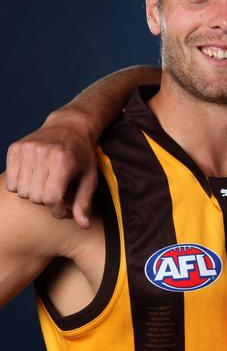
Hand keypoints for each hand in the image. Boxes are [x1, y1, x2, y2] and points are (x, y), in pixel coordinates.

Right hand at [5, 109, 97, 227]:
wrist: (69, 126)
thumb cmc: (82, 156)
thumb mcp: (89, 178)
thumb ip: (84, 202)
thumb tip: (85, 226)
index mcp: (63, 161)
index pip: (51, 199)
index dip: (58, 210)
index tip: (65, 208)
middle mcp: (43, 153)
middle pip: (35, 197)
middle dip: (47, 201)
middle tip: (57, 193)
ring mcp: (27, 149)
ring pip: (21, 191)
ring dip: (33, 194)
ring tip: (47, 185)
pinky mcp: (15, 148)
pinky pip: (11, 182)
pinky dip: (21, 185)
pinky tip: (35, 177)